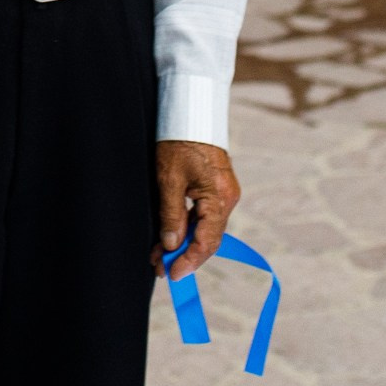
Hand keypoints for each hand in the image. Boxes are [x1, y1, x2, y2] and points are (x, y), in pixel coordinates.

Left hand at [156, 140, 241, 278]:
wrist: (191, 112)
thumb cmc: (179, 141)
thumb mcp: (169, 179)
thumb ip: (171, 214)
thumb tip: (171, 245)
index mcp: (219, 198)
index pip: (207, 242)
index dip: (189, 261)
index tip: (170, 273)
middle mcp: (227, 199)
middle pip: (208, 238)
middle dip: (183, 255)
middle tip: (159, 267)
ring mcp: (224, 194)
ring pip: (205, 228)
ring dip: (183, 243)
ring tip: (159, 254)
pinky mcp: (216, 188)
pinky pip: (204, 216)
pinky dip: (188, 227)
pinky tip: (170, 234)